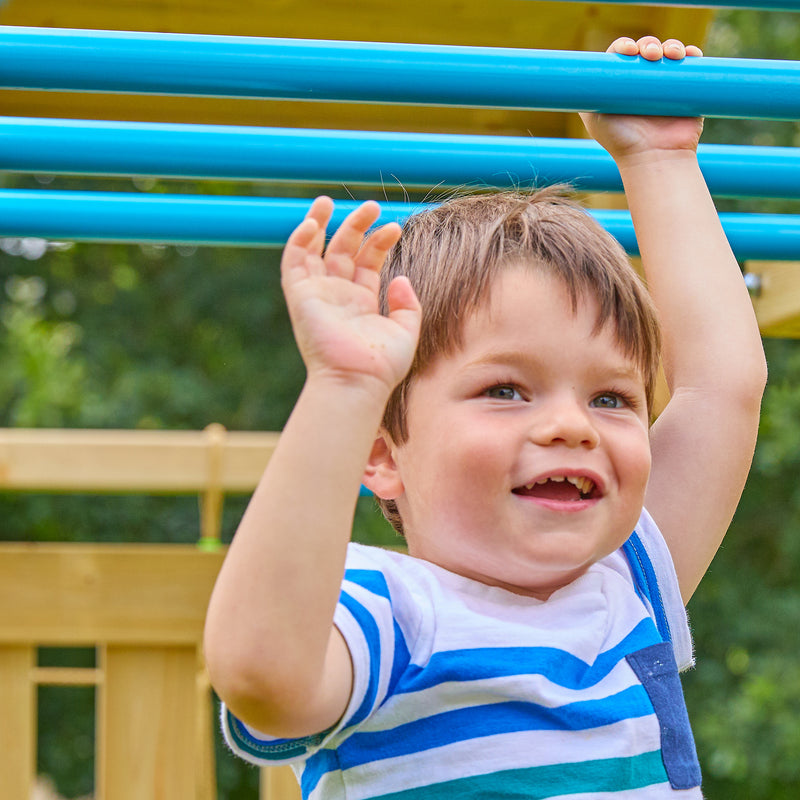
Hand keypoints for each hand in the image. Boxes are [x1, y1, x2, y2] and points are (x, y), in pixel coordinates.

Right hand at [281, 196, 420, 393]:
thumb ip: (407, 304)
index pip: (366, 262)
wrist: (358, 382)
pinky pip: (293, 263)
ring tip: (330, 200)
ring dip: (320, 224)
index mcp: (361, 303)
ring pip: (314, 251)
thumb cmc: (382, 365)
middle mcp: (338, 296)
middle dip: (355, 225)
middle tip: (371, 205)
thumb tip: (400, 277)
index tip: (395, 227)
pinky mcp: (300, 297)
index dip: (379, 241)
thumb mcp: (406, 331)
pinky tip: (313, 223)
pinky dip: (298, 241)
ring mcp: (318, 295)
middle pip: (342, 251)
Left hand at [580, 36, 704, 161]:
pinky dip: (691, 54)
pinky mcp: (687, 90)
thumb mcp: (595, 117)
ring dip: (670, 46)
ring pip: (669, 53)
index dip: (624, 46)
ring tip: (671, 55)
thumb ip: (589, 92)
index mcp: (620, 87)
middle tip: (650, 55)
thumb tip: (586, 68)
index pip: (620, 56)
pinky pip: (692, 64)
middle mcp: (642, 84)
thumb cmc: (621, 141)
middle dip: (648, 44)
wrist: (654, 157)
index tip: (628, 51)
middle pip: (645, 50)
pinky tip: (689, 54)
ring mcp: (665, 86)